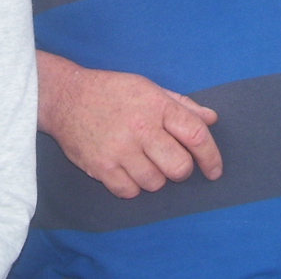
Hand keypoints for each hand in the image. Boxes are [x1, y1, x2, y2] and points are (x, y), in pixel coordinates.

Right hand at [37, 51, 221, 198]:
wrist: (65, 97)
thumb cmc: (111, 91)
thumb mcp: (148, 88)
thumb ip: (181, 105)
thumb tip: (211, 119)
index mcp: (156, 105)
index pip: (196, 135)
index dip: (211, 156)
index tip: (214, 170)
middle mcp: (140, 127)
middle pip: (179, 167)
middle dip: (180, 169)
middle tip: (170, 162)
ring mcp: (120, 149)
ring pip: (156, 183)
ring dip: (154, 177)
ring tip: (141, 161)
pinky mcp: (101, 167)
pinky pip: (130, 192)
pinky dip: (131, 185)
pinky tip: (125, 169)